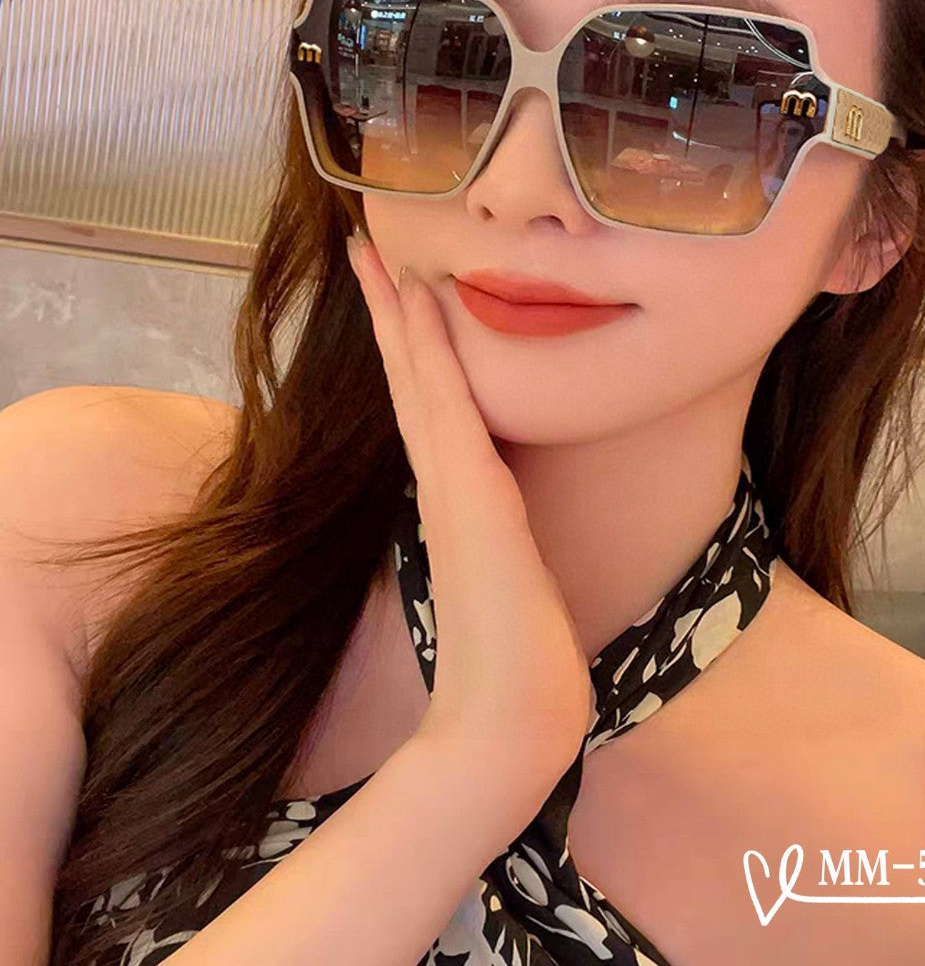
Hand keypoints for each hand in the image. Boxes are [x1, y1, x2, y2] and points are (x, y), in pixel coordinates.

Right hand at [347, 230, 594, 782]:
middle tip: (363, 243)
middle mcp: (446, 482)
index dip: (407, 341)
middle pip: (409, 376)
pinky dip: (431, 354)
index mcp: (456, 494)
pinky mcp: (472, 499)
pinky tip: (422, 306)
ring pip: (420, 380)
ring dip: (400, 314)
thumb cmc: (519, 659)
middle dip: (388, 307)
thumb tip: (511, 520)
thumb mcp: (516, 576)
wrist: (511, 722)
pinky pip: (449, 407)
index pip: (426, 400)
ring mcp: (455, 488)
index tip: (398, 285)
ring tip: (378, 254)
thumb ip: (505, 538)